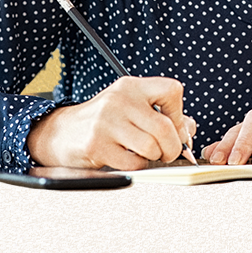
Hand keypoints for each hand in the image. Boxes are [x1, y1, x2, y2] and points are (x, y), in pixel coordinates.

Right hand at [26, 76, 196, 170]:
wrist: (61, 132)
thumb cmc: (104, 122)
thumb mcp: (130, 108)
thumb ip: (162, 115)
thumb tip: (190, 131)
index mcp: (131, 86)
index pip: (172, 90)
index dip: (180, 114)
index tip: (175, 127)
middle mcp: (119, 99)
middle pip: (165, 127)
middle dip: (173, 147)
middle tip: (167, 153)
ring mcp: (106, 121)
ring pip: (151, 147)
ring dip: (154, 158)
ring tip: (145, 155)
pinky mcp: (96, 145)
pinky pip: (133, 163)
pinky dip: (137, 166)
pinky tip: (127, 159)